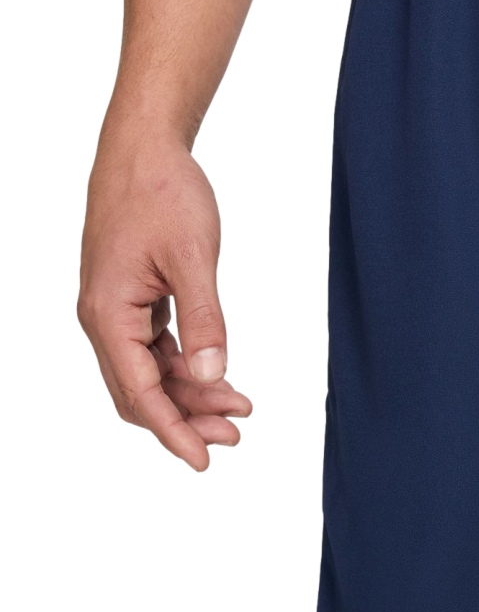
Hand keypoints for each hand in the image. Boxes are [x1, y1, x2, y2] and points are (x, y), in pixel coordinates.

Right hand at [77, 117, 252, 471]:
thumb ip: (206, 319)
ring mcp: (117, 312)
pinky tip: (223, 378)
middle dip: (186, 420)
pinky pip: (156, 352)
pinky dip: (189, 369)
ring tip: (241, 410)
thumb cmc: (164, 193)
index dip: (173, 433)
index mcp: (108, 315)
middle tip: (236, 436)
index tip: (203, 462)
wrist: (143, 148)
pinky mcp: (133, 302)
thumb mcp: (194, 257)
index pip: (140, 393)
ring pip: (150, 375)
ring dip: (192, 396)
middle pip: (141, 394)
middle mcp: (104, 320)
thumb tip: (215, 374)